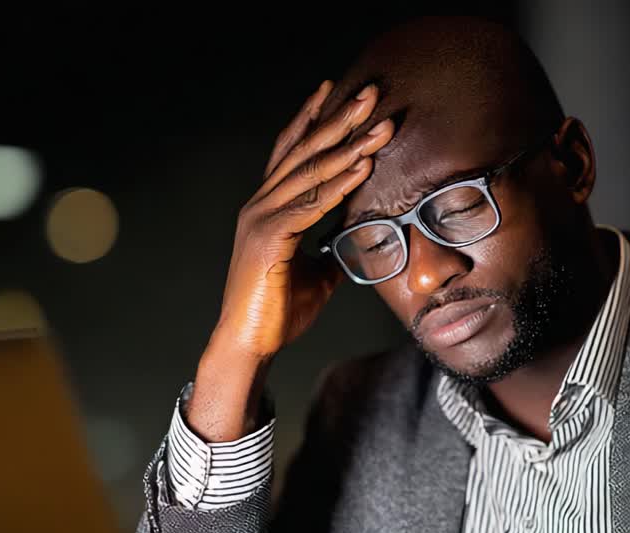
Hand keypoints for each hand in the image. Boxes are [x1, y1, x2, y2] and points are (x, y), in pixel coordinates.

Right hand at [185, 81, 394, 442]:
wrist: (249, 344)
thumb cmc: (276, 312)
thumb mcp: (314, 275)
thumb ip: (329, 252)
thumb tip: (354, 242)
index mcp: (266, 208)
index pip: (290, 152)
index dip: (312, 119)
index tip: (335, 90)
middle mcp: (260, 205)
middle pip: (304, 151)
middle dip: (339, 119)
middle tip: (370, 92)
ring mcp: (261, 219)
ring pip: (310, 172)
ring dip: (350, 146)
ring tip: (380, 125)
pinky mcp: (269, 239)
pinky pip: (311, 205)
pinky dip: (339, 184)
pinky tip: (363, 167)